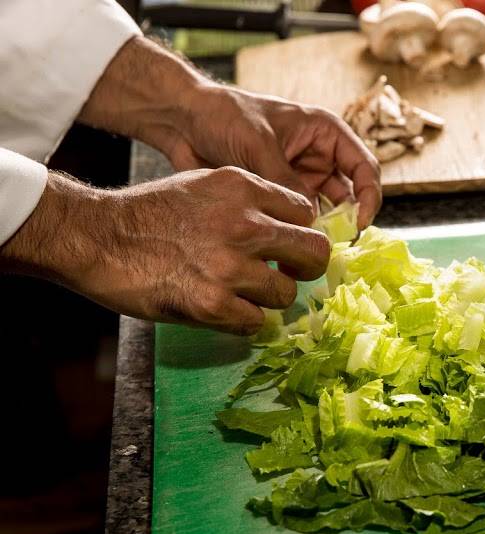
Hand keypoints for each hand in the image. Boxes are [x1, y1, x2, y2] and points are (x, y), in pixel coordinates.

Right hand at [1, 168, 327, 334]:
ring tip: (241, 295)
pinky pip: (255, 323)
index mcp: (244, 188)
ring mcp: (230, 266)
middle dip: (306, 270)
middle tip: (288, 277)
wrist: (95, 237)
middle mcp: (244, 224)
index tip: (288, 249)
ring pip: (286, 295)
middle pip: (314, 253)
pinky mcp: (213, 303)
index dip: (300, 234)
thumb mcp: (204, 186)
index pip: (306, 214)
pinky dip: (242, 322)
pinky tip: (221, 310)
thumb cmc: (148, 213)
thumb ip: (249, 203)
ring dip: (268, 301)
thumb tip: (286, 229)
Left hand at [166, 85, 381, 229]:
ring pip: (327, 212)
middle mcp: (319, 157)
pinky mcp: (281, 198)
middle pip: (351, 195)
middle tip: (337, 247)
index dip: (370, 196)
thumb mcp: (258, 145)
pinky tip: (291, 250)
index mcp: (325, 133)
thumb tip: (308, 222)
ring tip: (313, 252)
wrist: (183, 121)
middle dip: (348, 221)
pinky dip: (300, 235)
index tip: (359, 223)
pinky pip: (300, 220)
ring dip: (324, 232)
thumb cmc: (223, 116)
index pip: (364, 167)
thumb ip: (286, 182)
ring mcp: (301, 179)